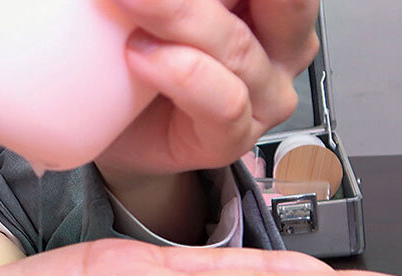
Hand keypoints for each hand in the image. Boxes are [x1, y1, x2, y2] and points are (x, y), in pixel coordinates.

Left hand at [96, 0, 320, 175]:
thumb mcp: (160, 5)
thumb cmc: (142, 62)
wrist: (119, 131)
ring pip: (234, 45)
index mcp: (274, 2)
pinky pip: (221, 101)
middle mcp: (282, 42)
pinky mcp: (235, 136)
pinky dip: (178, 72)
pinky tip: (138, 54)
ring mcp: (263, 93)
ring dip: (174, 15)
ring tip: (125, 0)